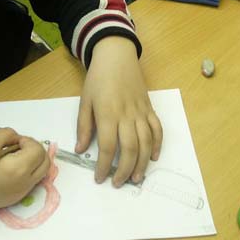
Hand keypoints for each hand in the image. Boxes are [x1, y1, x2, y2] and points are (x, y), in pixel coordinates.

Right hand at [0, 127, 48, 216]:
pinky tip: (6, 169)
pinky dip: (25, 174)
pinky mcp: (10, 202)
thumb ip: (10, 135)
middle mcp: (22, 186)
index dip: (28, 141)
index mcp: (18, 169)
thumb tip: (19, 141)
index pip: (38, 151)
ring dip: (32, 163)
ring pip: (38, 176)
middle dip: (35, 152)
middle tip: (18, 147)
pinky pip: (27, 185)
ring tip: (11, 157)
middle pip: (45, 165)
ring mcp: (17, 196)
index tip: (14, 140)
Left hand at [76, 36, 162, 186]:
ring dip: (142, 163)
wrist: (117, 55)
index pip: (107, 146)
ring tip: (137, 178)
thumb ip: (84, 125)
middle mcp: (126, 115)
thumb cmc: (98, 78)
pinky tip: (153, 158)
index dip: (103, 166)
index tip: (99, 178)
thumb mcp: (85, 100)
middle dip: (124, 170)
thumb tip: (81, 149)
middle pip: (129, 148)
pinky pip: (157, 129)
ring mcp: (141, 111)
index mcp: (108, 113)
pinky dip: (158, 144)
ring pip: (146, 142)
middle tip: (119, 183)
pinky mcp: (150, 107)